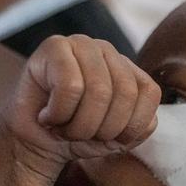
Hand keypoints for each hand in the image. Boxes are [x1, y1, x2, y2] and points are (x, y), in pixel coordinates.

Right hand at [0, 34, 159, 180]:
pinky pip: (70, 87)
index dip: (130, 125)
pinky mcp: (55, 46)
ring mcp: (82, 44)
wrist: (35, 141)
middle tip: (82, 135)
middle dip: (104, 128)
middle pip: (125, 93)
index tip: (107, 137)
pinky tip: (48, 116)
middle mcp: (109, 51)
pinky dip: (59, 114)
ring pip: (99, 91)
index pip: (149, 93)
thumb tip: (149, 120)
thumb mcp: (118, 138)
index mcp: (130, 69)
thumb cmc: (78, 134)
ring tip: (65, 128)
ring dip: (80, 125)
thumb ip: (140, 128)